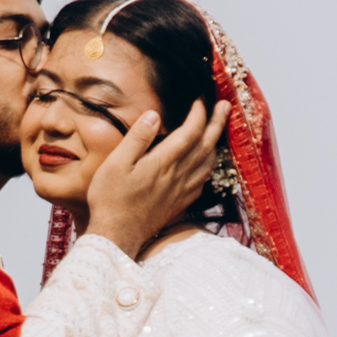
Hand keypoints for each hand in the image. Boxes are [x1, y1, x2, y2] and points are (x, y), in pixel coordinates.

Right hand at [81, 100, 223, 256]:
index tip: (200, 99)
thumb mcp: (116, 163)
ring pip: (208, 163)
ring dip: (216, 143)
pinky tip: (205, 165)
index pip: (190, 132)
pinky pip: (203, 181)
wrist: (117, 236)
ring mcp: (182, 191)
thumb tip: (154, 115)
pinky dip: (209, 167)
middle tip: (225, 106)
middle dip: (217, 122)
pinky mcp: (180, 204)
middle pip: (206, 145)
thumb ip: (137, 138)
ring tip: (217, 131)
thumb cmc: (111, 199)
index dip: (199, 113)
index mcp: (164, 162)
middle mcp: (178, 176)